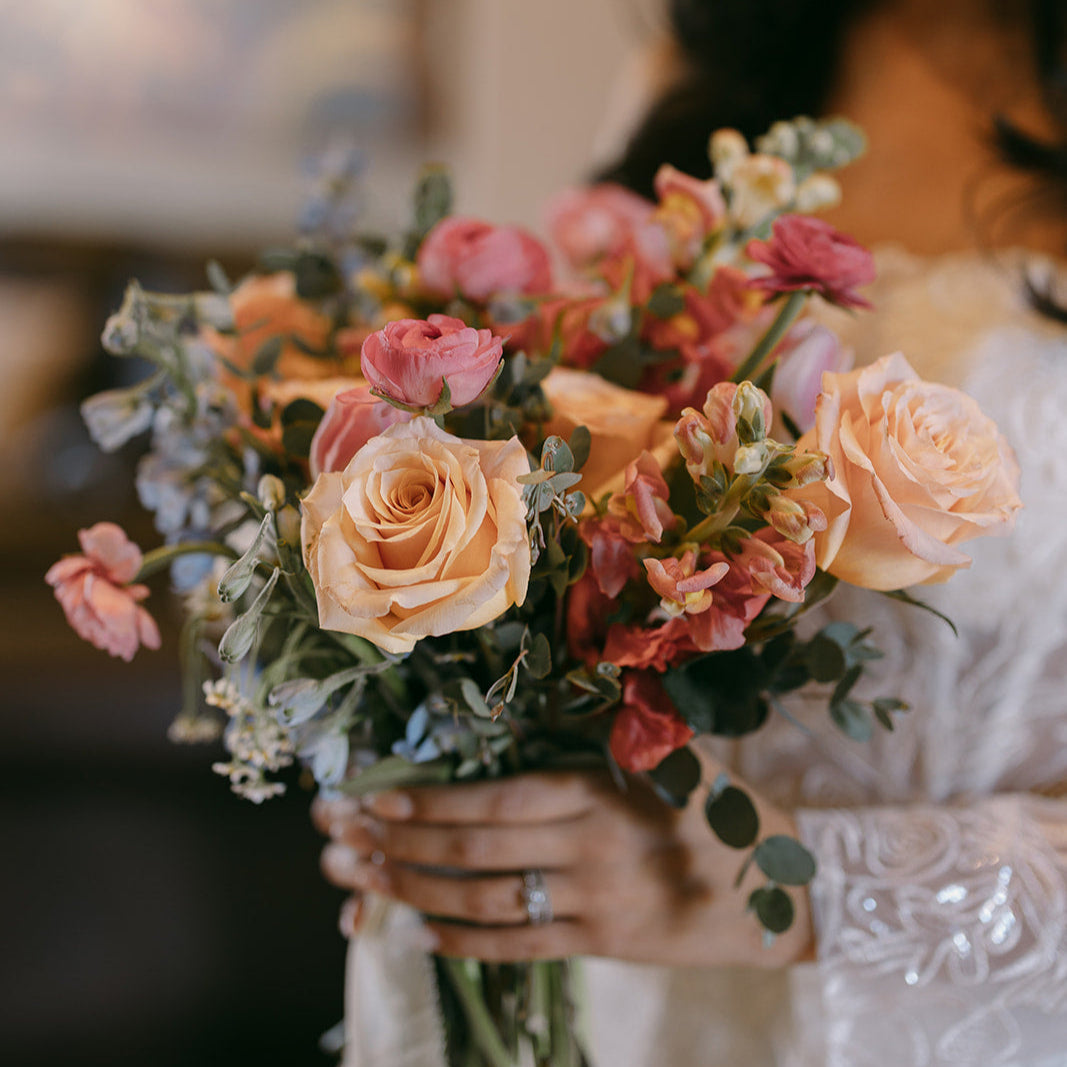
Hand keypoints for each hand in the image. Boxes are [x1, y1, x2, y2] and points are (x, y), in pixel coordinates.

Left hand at [313, 763, 812, 966]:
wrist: (789, 883)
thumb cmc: (718, 806)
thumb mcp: (661, 761)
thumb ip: (592, 753)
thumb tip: (509, 739)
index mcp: (597, 789)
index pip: (491, 801)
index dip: (423, 804)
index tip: (368, 800)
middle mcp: (589, 846)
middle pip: (471, 852)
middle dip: (394, 847)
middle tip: (335, 845)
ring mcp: (596, 901)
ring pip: (485, 902)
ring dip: (413, 894)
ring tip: (356, 887)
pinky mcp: (606, 944)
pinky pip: (523, 947)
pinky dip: (466, 943)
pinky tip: (419, 937)